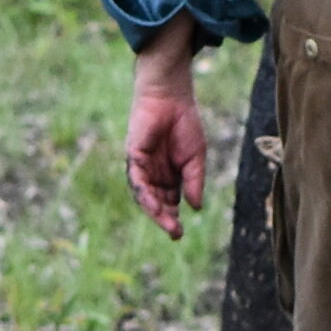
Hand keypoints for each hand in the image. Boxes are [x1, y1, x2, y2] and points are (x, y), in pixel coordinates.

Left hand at [127, 21, 207, 238]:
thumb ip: (194, 181)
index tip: (179, 233)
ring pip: (145, 194)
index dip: (172, 217)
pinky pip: (137, 179)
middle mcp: (153, 173)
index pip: (168, 202)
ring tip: (166, 222)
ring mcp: (142, 166)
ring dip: (154, 210)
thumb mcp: (195, 158)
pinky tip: (154, 204)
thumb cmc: (184, 124)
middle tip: (174, 233)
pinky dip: (145, 192)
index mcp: (169, 175)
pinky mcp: (133, 156)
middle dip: (164, 218)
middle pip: (156, 202)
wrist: (171, 97)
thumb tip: (196, 207)